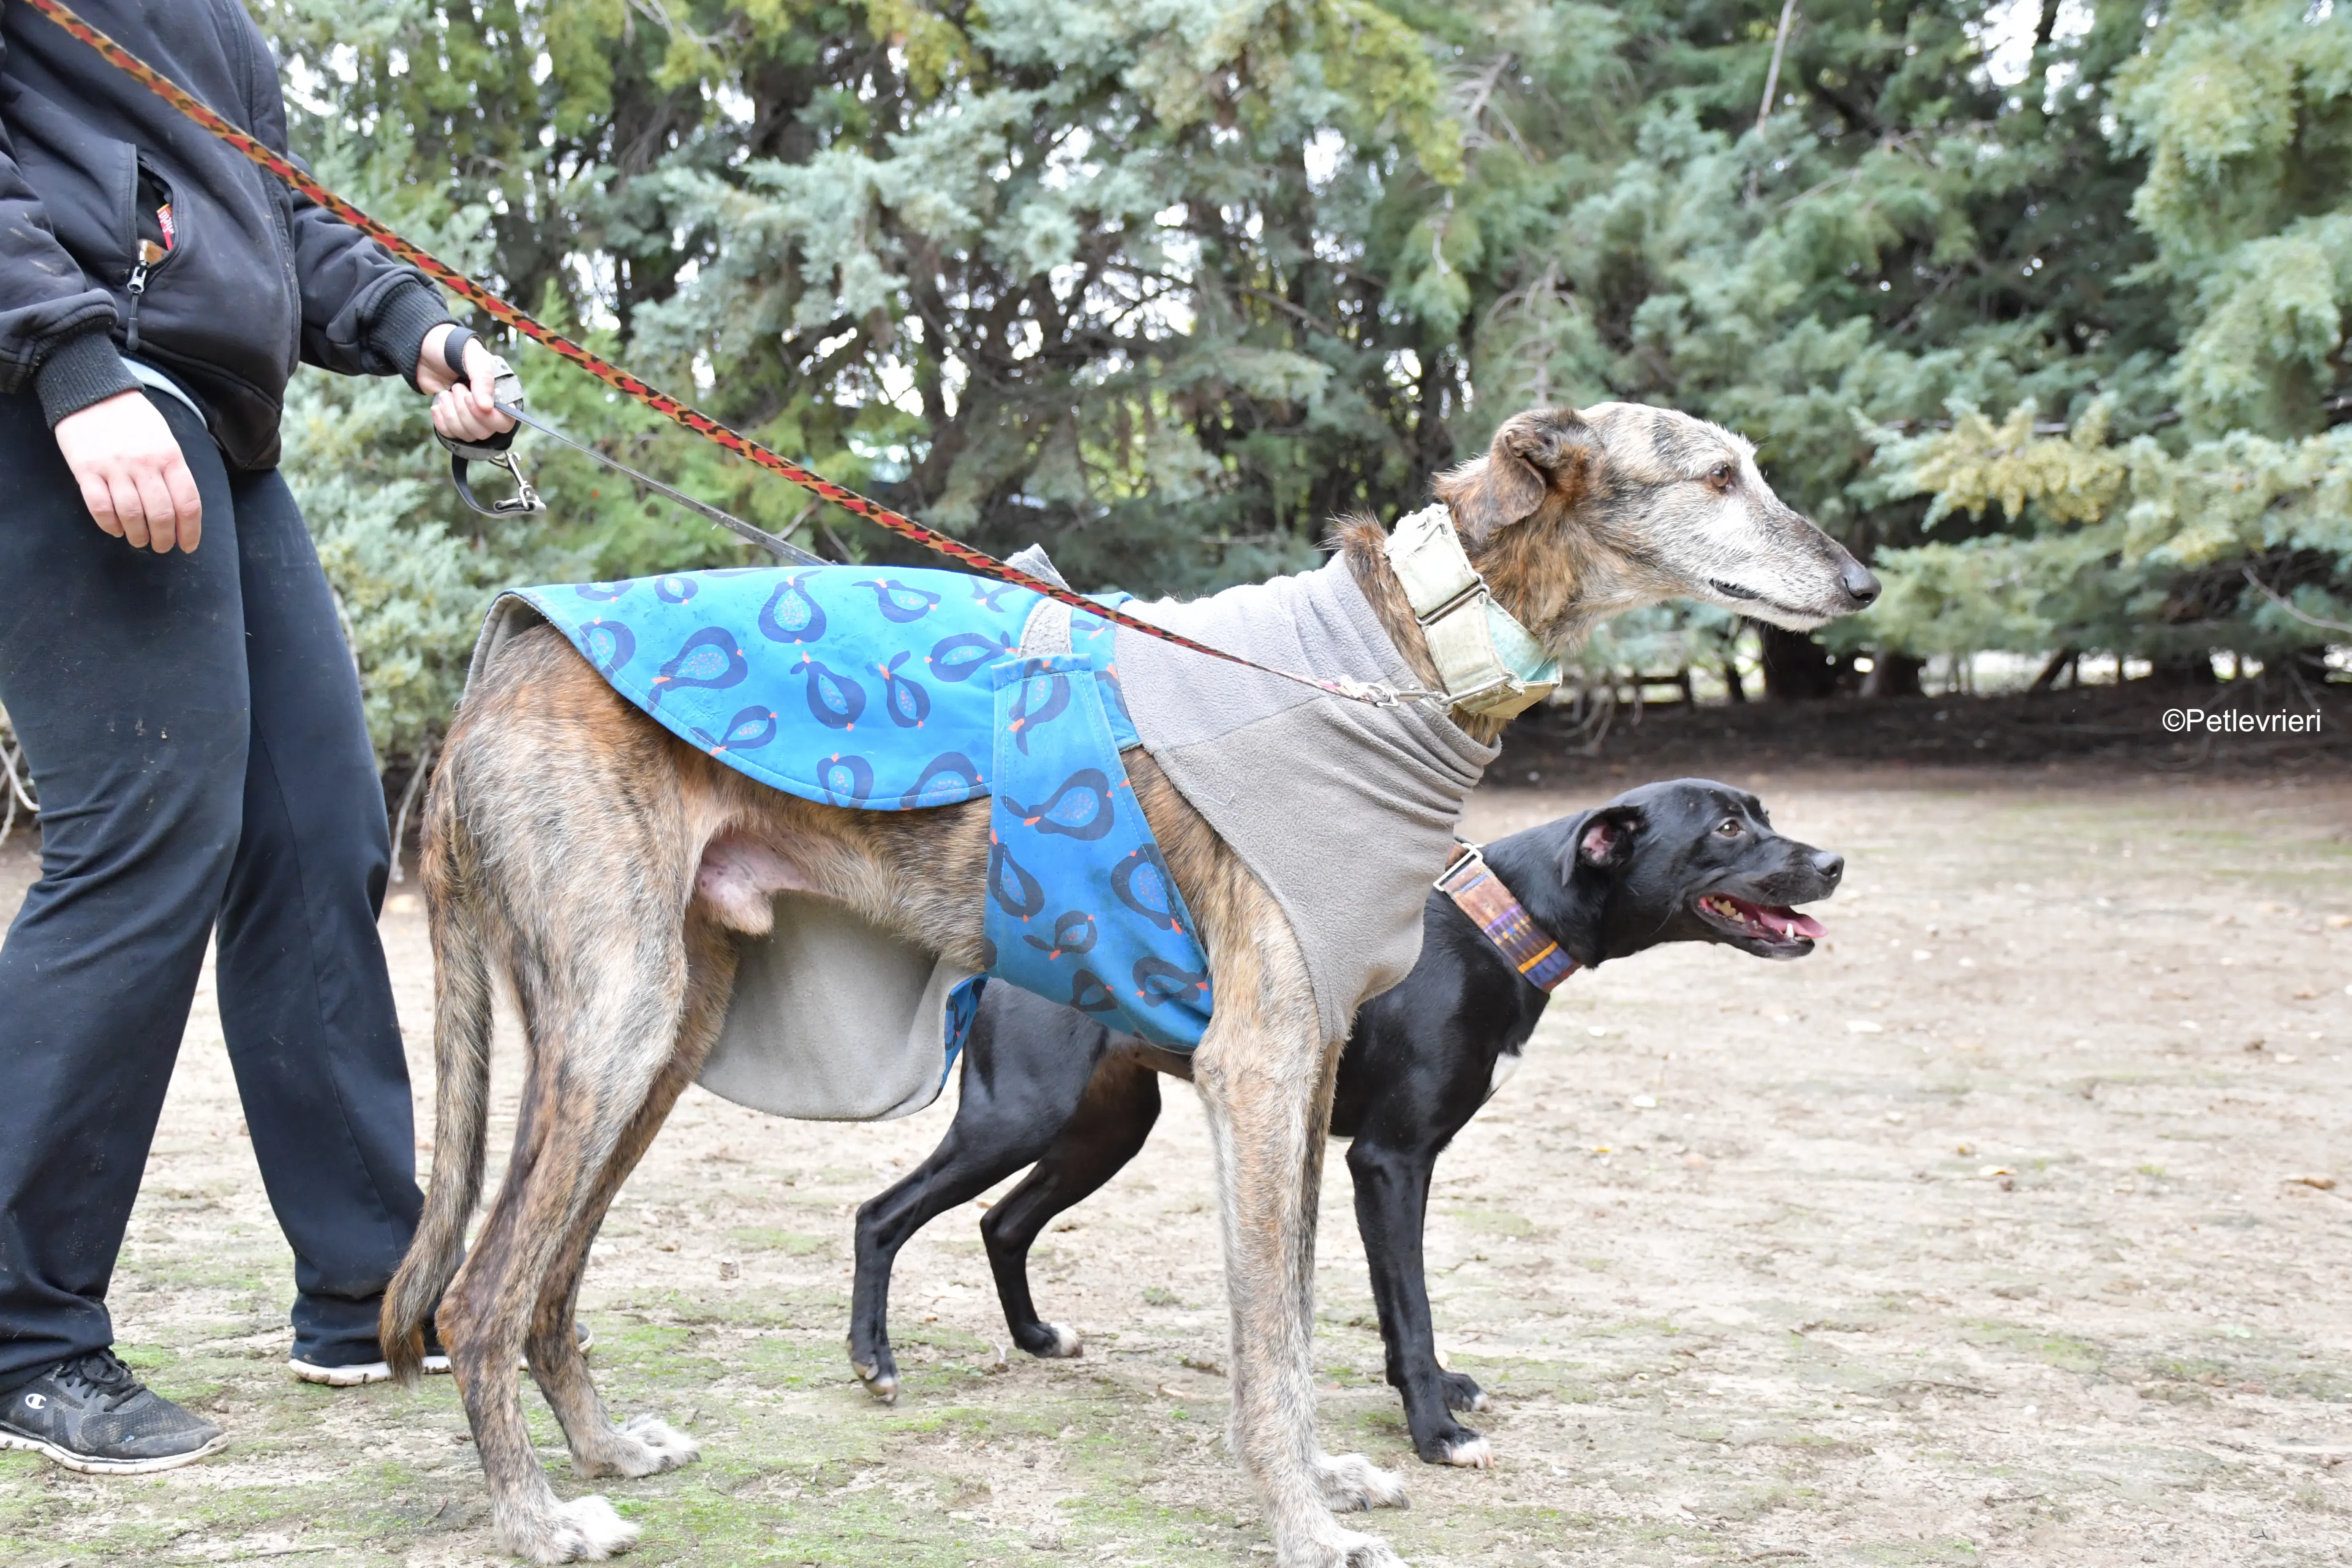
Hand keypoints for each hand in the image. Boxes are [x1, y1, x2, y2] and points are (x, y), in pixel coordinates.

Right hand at [52, 390, 202, 552]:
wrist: (92, 392)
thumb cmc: (134, 419)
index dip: (191, 530)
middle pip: (161, 514)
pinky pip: (99, 506)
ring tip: (140, 541)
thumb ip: (173, 470)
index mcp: (170, 456)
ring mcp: (114, 467)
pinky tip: (115, 530)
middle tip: (162, 547)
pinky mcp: (85, 469)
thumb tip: (182, 508)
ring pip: (131, 515)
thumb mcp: (164, 438)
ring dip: (138, 535)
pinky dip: (109, 524)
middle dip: (164, 538)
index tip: (188, 546)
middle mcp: (144, 464)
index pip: (188, 503)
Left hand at [418, 323, 517, 444]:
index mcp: (500, 393)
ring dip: (452, 414)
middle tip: (456, 388)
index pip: (505, 421)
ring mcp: (470, 416)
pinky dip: (441, 421)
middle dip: (465, 411)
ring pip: (467, 435)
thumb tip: (487, 407)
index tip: (472, 400)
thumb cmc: (451, 348)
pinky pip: (451, 434)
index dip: (490, 418)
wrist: (423, 348)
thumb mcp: (472, 355)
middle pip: (484, 431)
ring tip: (446, 392)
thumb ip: (483, 379)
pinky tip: (438, 404)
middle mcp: (488, 409)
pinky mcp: (452, 420)